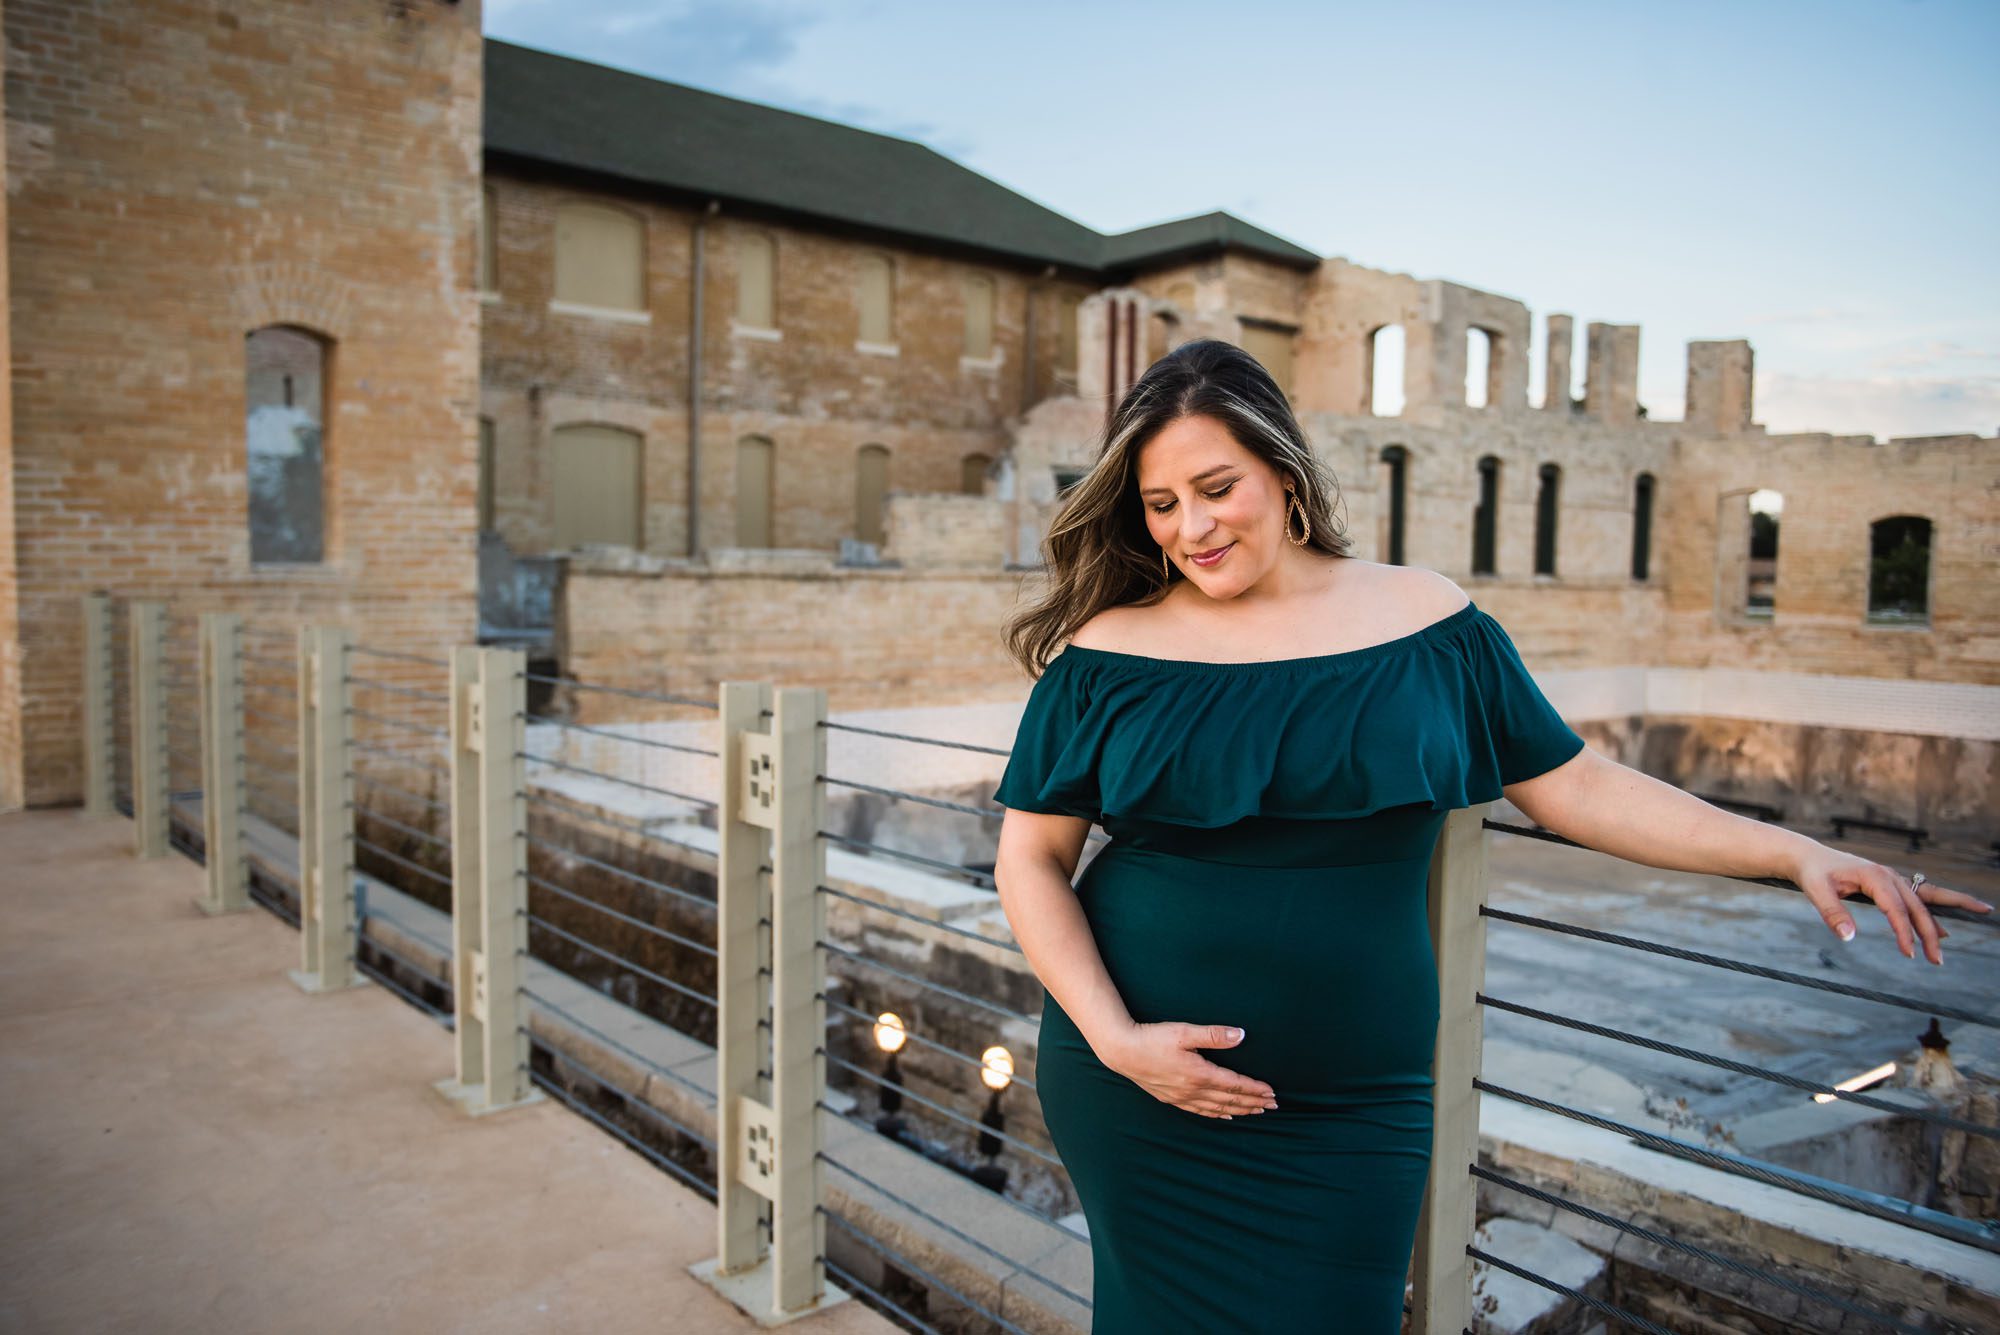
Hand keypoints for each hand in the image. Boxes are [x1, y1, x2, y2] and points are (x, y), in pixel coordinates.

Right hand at [1098, 1021, 1277, 1118]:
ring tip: (1256, 1112)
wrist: (1122, 1051)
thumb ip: (1214, 1035)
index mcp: (1200, 1074)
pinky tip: (1225, 1116)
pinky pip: (1201, 1111)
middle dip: (1253, 1103)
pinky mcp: (1172, 1098)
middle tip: (1273, 1106)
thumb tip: (1241, 1035)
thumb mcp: (1184, 1032)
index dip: (1255, 1089)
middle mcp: (1193, 1090)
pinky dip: (1217, 1114)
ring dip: (1239, 1110)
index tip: (1272, 1093)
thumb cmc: (1153, 1038)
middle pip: (1230, 1100)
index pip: (1235, 1085)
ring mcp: (1182, 1097)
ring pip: (1217, 1108)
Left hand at [1790, 843, 1992, 965]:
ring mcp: (1892, 879)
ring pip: (1925, 899)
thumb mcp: (1816, 891)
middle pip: (1917, 907)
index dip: (1904, 932)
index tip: (1908, 954)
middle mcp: (1888, 875)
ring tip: (1959, 934)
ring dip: (1939, 921)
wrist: (1808, 857)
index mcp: (1874, 876)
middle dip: (1929, 933)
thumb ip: (1832, 913)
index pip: (1896, 908)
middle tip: (1937, 961)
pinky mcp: (1890, 884)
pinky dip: (1934, 912)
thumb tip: (1849, 938)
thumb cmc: (1812, 873)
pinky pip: (1918, 898)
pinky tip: (1942, 931)